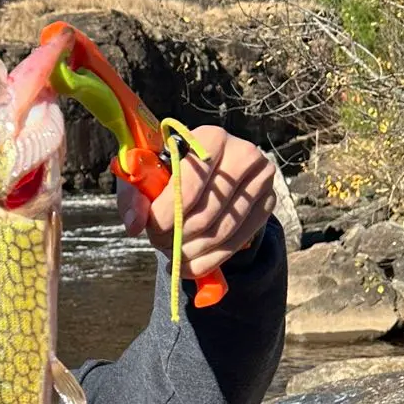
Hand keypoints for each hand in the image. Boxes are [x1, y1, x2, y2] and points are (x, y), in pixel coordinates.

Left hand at [115, 125, 275, 279]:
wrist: (206, 173)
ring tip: (173, 255)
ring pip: (223, 230)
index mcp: (210, 137)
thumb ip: (135, 196)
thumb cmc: (171, 171)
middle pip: (207, 211)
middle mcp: (243, 153)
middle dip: (178, 236)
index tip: (151, 229)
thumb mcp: (146, 177)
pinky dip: (210, 261)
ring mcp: (262, 178)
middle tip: (160, 243)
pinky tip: (190, 267)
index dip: (167, 213)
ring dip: (192, 251)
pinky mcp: (269, 202)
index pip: (189, 182)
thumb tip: (134, 225)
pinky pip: (239, 241)